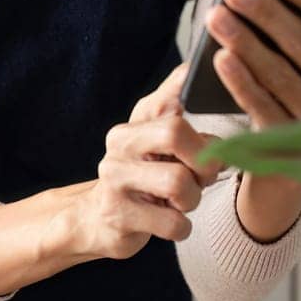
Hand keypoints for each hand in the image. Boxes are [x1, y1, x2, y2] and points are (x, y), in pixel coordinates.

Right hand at [63, 64, 226, 260]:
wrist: (97, 219)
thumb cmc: (142, 177)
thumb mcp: (155, 142)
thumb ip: (175, 110)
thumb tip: (194, 74)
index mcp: (136, 123)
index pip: (168, 97)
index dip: (187, 89)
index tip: (203, 99)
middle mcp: (120, 144)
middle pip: (174, 133)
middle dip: (202, 160)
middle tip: (203, 177)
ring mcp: (115, 179)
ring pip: (177, 182)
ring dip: (192, 199)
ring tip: (182, 202)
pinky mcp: (117, 215)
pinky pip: (172, 222)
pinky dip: (182, 227)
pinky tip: (172, 222)